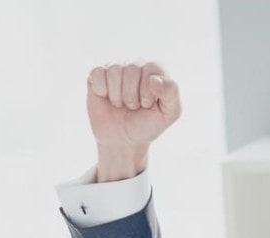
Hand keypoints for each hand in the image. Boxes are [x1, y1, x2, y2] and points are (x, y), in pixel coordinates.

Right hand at [86, 61, 181, 180]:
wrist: (123, 140)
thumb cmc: (147, 125)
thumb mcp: (169, 114)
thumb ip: (172, 93)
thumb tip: (154, 79)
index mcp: (155, 70)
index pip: (151, 68)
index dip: (147, 91)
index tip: (147, 105)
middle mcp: (136, 65)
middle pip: (132, 68)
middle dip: (132, 96)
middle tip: (132, 106)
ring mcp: (115, 68)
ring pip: (114, 70)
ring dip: (117, 96)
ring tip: (120, 104)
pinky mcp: (97, 75)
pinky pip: (97, 73)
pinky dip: (102, 91)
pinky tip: (106, 98)